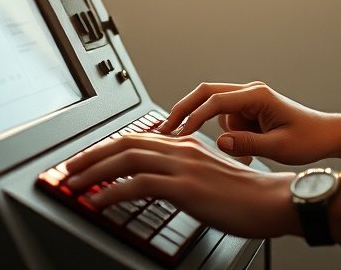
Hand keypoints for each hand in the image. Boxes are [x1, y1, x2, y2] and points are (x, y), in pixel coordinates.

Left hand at [60, 133, 296, 239]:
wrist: (272, 201)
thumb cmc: (245, 196)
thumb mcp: (208, 178)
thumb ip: (183, 174)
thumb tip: (158, 184)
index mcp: (186, 145)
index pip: (137, 138)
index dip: (108, 148)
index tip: (88, 160)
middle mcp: (181, 149)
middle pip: (125, 143)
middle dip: (92, 155)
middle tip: (69, 168)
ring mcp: (183, 166)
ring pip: (127, 159)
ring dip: (94, 171)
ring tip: (74, 183)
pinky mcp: (185, 187)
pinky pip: (138, 185)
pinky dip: (112, 192)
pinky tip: (98, 202)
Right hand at [158, 82, 340, 164]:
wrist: (327, 135)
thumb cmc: (309, 138)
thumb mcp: (279, 147)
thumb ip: (248, 145)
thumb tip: (220, 143)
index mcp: (257, 95)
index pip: (215, 101)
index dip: (193, 117)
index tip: (178, 134)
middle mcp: (250, 93)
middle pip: (206, 94)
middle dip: (184, 111)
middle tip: (164, 130)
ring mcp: (249, 101)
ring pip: (217, 114)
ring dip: (219, 134)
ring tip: (244, 156)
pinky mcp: (249, 112)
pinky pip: (229, 123)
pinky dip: (231, 138)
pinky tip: (249, 154)